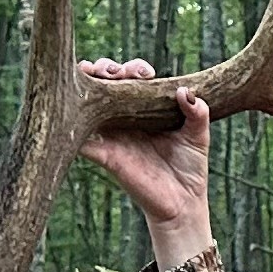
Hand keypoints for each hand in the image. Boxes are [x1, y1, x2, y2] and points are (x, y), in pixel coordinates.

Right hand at [79, 58, 215, 262]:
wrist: (183, 203)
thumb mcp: (199, 135)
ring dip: (85, 84)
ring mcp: (112, 135)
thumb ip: (198, 112)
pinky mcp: (105, 155)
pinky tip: (75, 112)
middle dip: (105, 68)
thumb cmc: (190, 167)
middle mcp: (125, 118)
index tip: (147, 73)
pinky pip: (82, 139)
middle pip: (104, 83)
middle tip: (117, 73)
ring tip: (91, 73)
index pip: (131, 78)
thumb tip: (185, 91)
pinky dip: (74, 126)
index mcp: (145, 108)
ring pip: (87, 103)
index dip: (134, 68)